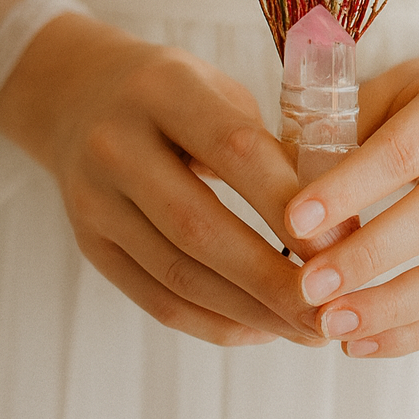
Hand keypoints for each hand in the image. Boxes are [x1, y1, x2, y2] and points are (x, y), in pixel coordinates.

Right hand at [0, 13, 320, 348]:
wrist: (77, 97)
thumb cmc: (176, 94)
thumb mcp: (219, 90)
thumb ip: (270, 146)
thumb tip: (336, 225)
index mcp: (162, 89)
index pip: (232, 150)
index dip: (288, 202)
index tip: (340, 243)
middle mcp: (116, 145)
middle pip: (200, 226)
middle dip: (273, 278)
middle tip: (332, 309)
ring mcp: (94, 200)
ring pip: (179, 274)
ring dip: (252, 312)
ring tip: (309, 328)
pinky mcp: (91, 246)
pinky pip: (157, 299)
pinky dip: (216, 323)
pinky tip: (263, 328)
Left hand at [281, 33, 418, 358]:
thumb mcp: (396, 87)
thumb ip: (342, 127)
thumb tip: (273, 177)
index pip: (402, 152)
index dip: (348, 189)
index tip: (294, 221)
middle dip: (366, 259)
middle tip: (307, 287)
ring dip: (390, 310)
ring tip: (331, 327)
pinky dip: (412, 333)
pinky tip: (361, 343)